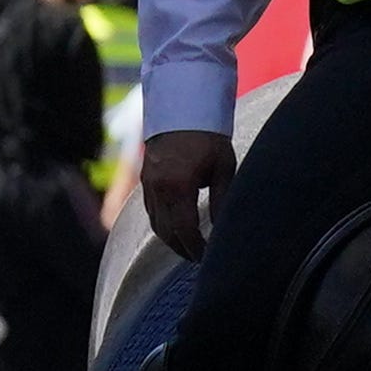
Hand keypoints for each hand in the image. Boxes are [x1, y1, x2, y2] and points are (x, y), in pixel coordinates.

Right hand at [139, 129, 234, 260]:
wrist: (181, 110)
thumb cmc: (208, 137)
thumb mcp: (223, 167)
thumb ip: (223, 199)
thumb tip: (224, 227)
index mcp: (178, 186)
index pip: (184, 229)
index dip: (195, 247)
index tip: (208, 258)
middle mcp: (158, 188)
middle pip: (166, 231)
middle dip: (182, 248)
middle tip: (200, 259)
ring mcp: (148, 184)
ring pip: (155, 223)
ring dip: (171, 239)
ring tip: (189, 249)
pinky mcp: (145, 180)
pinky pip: (151, 212)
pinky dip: (162, 225)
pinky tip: (176, 230)